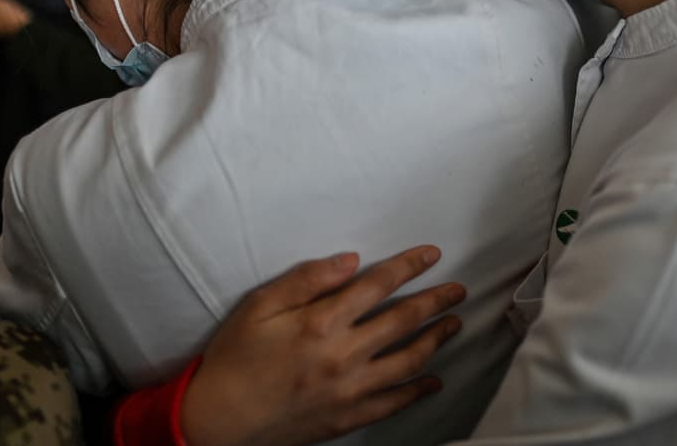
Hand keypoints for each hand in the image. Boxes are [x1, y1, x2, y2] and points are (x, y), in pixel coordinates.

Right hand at [181, 246, 465, 445]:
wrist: (218, 421)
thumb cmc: (235, 357)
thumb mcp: (260, 306)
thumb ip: (307, 279)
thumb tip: (352, 260)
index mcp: (321, 322)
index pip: (379, 285)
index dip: (409, 266)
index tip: (432, 255)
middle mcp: (343, 355)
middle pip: (404, 321)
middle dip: (436, 302)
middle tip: (459, 290)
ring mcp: (349, 390)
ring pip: (408, 361)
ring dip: (436, 341)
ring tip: (454, 325)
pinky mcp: (347, 417)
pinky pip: (393, 403)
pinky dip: (418, 391)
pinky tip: (434, 380)